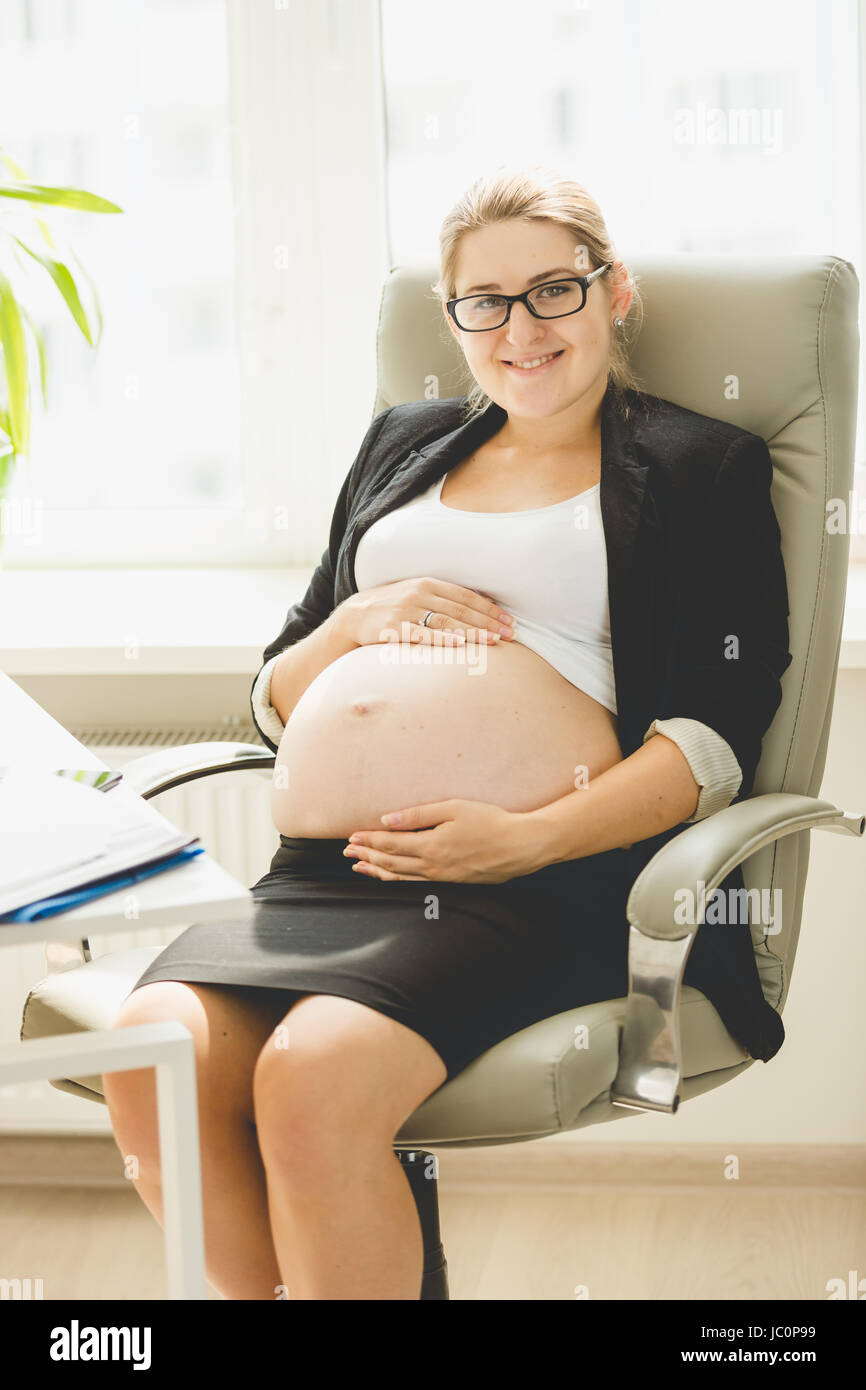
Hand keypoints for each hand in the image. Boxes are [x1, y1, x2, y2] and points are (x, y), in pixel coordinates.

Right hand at [333, 577, 514, 648]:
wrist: (353, 616)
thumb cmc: (392, 608)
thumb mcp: (416, 595)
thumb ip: (443, 600)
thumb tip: (479, 605)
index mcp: (427, 583)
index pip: (466, 596)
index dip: (489, 609)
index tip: (509, 621)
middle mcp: (419, 594)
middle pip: (461, 609)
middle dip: (488, 622)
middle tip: (510, 634)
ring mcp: (405, 610)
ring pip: (446, 622)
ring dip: (473, 632)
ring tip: (494, 641)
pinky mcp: (393, 628)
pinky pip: (422, 634)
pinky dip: (442, 638)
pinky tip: (459, 643)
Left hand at [342, 798, 545, 883]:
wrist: (521, 846)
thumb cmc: (491, 821)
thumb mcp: (454, 808)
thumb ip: (418, 814)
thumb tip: (388, 819)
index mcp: (431, 846)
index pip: (390, 843)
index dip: (368, 840)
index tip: (351, 837)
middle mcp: (432, 866)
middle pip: (390, 862)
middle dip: (366, 855)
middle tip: (347, 851)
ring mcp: (442, 877)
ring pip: (400, 876)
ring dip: (377, 870)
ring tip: (359, 866)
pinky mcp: (451, 882)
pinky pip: (415, 883)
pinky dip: (397, 879)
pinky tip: (390, 875)